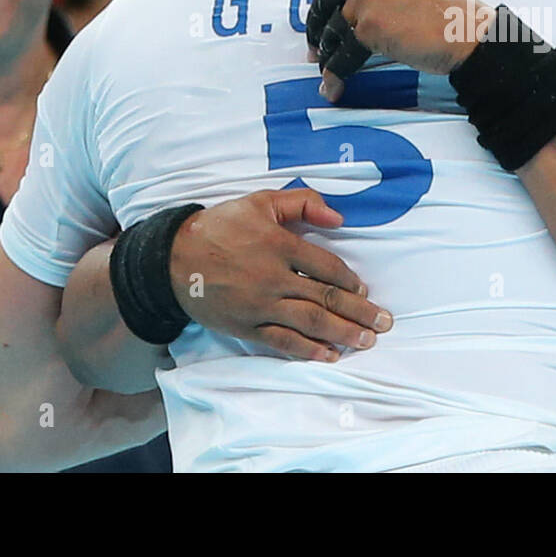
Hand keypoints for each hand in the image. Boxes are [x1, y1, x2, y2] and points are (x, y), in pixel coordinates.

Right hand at [168, 189, 392, 360]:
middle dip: (359, 313)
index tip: (365, 290)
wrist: (171, 258)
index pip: (327, 267)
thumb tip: (339, 218)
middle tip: (384, 324)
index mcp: (280, 245)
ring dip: (342, 333)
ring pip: (309, 322)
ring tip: (366, 341)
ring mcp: (259, 305)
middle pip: (325, 298)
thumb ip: (302, 203)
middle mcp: (273, 277)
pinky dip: (307, 350)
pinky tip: (328, 355)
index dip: (351, 281)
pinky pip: (281, 341)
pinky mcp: (244, 326)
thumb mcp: (261, 201)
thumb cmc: (221, 226)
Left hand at [306, 0, 493, 101]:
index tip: (319, 15)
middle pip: (324, 2)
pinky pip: (341, 56)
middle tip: (314, 47)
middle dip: (316, 27)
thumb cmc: (445, 9)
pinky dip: (334, 75)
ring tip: (324, 70)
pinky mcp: (367, 26)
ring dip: (325, 54)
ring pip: (330, 31)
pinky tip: (333, 88)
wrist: (464, 29)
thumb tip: (353, 1)